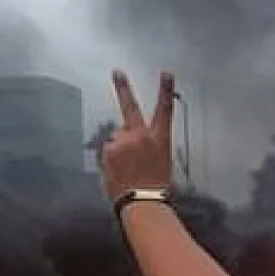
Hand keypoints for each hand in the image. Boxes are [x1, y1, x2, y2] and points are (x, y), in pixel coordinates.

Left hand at [101, 70, 176, 198]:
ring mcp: (122, 141)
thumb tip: (128, 139)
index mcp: (159, 139)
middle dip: (123, 88)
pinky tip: (120, 172)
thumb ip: (146, 145)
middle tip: (117, 72)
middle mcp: (140, 135)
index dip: (165, 90)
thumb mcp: (161, 161)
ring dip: (119, 148)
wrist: (143, 203)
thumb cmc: (156, 187)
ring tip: (128, 169)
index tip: (166, 73)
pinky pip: (108, 151)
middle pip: (129, 110)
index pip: (164, 110)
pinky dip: (111, 159)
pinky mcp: (108, 151)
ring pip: (116, 138)